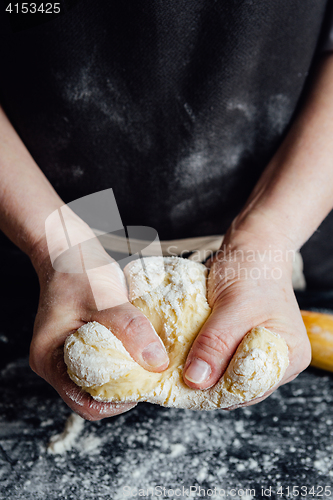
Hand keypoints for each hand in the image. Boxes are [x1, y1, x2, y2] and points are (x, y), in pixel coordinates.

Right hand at [29, 224, 168, 420]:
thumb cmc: (77, 269)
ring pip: (103, 377)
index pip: (84, 403)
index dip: (116, 403)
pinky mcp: (85, 341)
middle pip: (94, 394)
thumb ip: (129, 329)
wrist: (69, 247)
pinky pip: (107, 359)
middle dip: (125, 389)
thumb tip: (156, 362)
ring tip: (151, 361)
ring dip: (128, 372)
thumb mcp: (104, 298)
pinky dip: (126, 357)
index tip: (144, 386)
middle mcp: (57, 361)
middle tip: (152, 374)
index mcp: (49, 359)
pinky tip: (143, 347)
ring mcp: (71, 352)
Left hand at [182, 226, 310, 407]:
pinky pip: (219, 364)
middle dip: (209, 383)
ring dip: (203, 372)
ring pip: (226, 378)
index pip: (251, 387)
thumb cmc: (251, 272)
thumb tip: (197, 381)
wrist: (249, 252)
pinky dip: (203, 361)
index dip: (219, 388)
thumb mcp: (234, 306)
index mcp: (288, 355)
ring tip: (181, 363)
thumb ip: (217, 343)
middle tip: (178, 374)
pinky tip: (188, 355)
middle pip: (239, 388)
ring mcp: (257, 356)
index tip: (187, 382)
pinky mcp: (240, 348)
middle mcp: (277, 361)